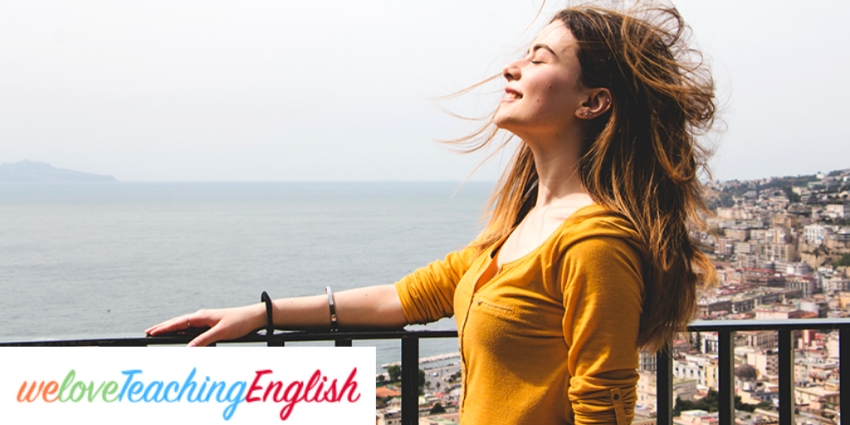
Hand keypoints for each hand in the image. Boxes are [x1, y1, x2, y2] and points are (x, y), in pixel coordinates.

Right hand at [145, 303, 265, 346]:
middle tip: (148, 332)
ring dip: (171, 328)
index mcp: (202, 316)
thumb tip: (189, 348)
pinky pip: (192, 328)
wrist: (254, 317)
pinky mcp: (211, 324)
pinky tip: (179, 335)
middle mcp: (202, 317)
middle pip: (177, 322)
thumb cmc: (240, 321)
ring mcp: (206, 320)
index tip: (150, 332)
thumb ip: (204, 340)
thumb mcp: (221, 332)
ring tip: (159, 332)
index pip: (178, 322)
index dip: (164, 328)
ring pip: (183, 325)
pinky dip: (182, 331)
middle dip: (162, 327)